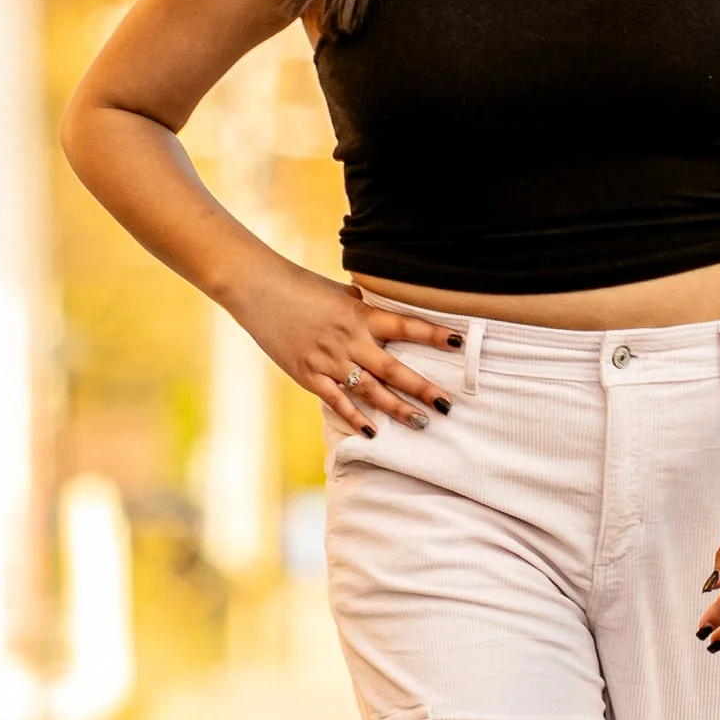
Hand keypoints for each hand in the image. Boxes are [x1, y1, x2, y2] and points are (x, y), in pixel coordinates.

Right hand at [229, 262, 461, 436]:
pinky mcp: (309, 375)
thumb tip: (387, 314)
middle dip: (422, 388)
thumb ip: (365, 310)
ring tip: (421, 422)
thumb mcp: (341, 294)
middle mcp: (350, 340)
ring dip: (397, 408)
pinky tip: (373, 432)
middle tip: (446, 405)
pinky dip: (356, 418)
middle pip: (393, 369)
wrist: (259, 290)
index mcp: (361, 315)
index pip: (405, 325)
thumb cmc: (302, 287)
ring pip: (370, 390)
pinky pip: (337, 401)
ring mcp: (329, 360)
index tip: (460, 342)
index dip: (433, 334)